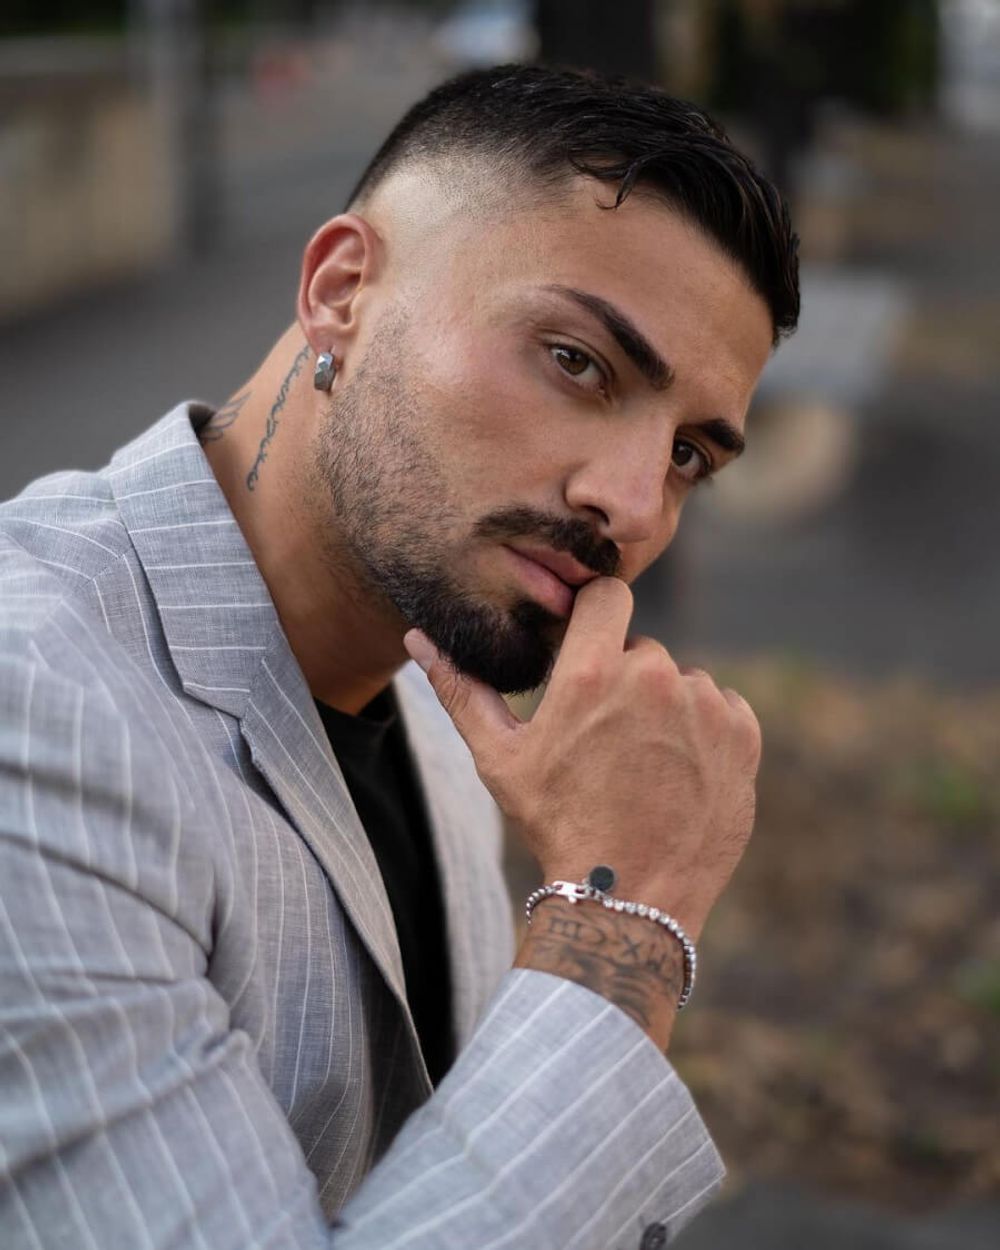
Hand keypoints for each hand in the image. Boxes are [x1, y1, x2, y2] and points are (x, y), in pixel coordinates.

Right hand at [404, 577, 760, 940]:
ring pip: (681, 681)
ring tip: (641, 764)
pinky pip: (721, 707)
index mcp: (593, 673)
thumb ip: (462, 690)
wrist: (629, 897)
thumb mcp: (500, 759)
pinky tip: (677, 772)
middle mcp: (654, 678)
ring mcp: (704, 707)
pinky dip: (704, 730)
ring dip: (664, 707)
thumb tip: (419, 638)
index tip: (587, 648)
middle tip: (605, 737)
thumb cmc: (555, 824)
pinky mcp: (742, 735)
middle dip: (623, 679)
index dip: (595, 617)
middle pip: (640, 648)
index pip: (607, 594)